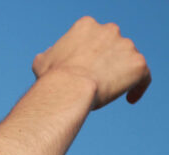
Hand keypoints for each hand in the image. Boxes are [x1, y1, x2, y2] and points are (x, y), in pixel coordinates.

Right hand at [33, 16, 150, 108]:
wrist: (69, 88)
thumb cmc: (52, 78)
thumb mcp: (42, 62)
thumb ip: (51, 55)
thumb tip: (49, 56)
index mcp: (86, 26)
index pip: (93, 36)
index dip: (90, 52)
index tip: (85, 67)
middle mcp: (109, 30)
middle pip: (113, 45)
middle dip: (107, 60)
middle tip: (97, 79)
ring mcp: (126, 45)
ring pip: (128, 59)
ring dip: (121, 73)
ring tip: (109, 92)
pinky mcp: (137, 63)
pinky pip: (143, 75)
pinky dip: (138, 86)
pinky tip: (130, 98)